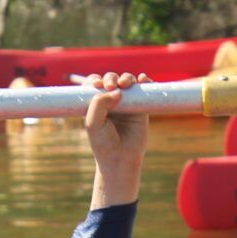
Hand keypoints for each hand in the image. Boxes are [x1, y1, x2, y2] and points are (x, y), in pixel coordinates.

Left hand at [83, 72, 148, 207]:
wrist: (120, 159)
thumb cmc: (103, 143)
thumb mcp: (93, 123)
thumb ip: (99, 103)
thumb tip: (118, 89)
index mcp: (95, 103)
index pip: (94, 83)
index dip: (96, 80)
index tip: (96, 85)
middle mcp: (110, 101)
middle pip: (111, 79)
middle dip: (111, 78)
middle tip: (111, 86)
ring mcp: (126, 103)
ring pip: (126, 81)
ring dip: (126, 78)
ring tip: (126, 84)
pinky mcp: (140, 107)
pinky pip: (143, 89)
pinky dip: (144, 81)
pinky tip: (142, 79)